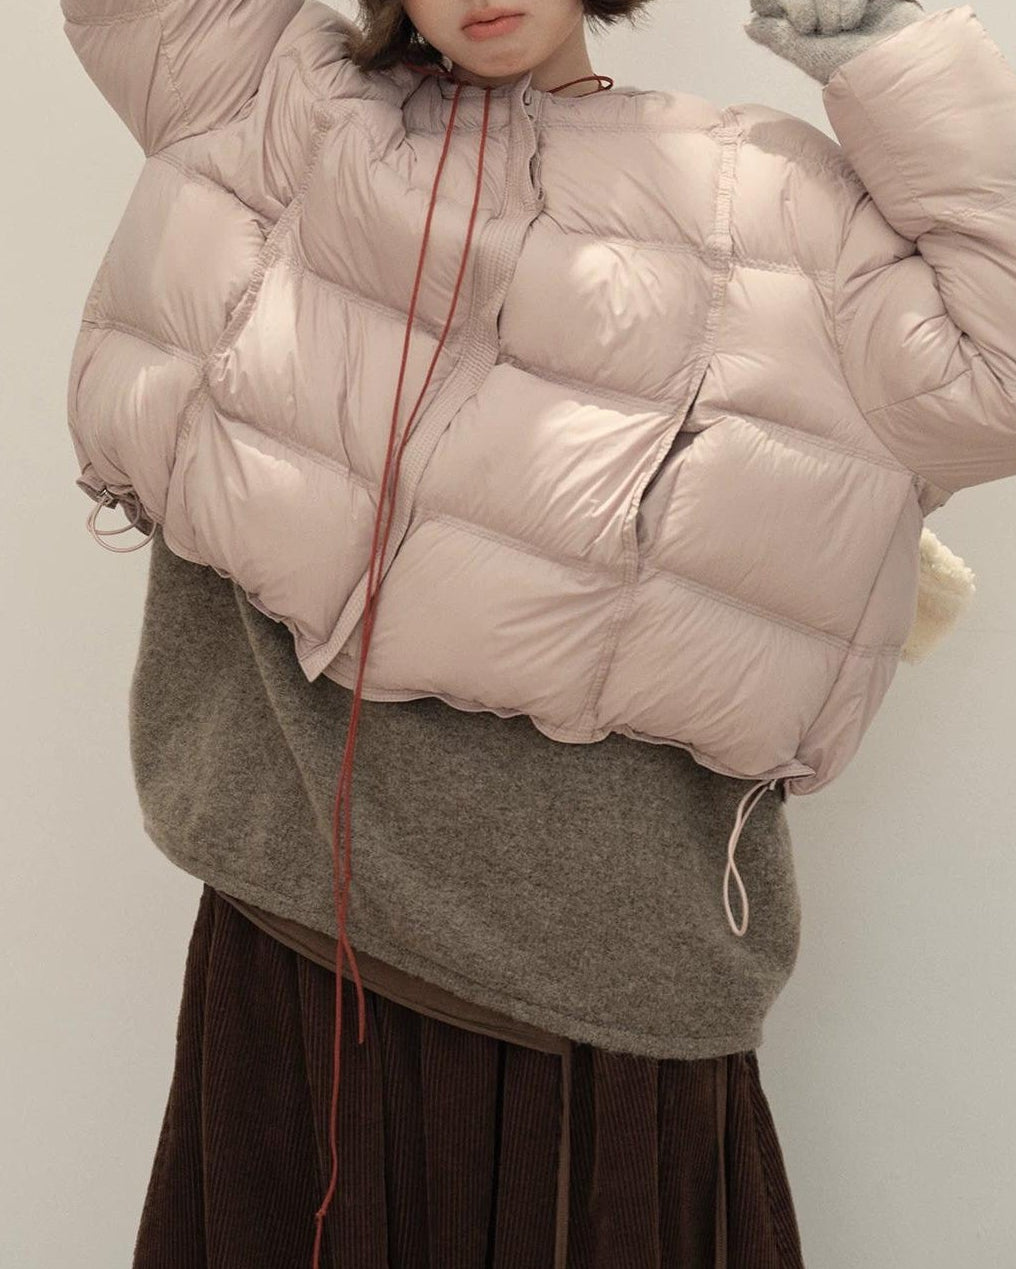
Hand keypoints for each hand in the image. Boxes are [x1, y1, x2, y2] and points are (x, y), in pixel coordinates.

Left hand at [744, 0, 925, 84]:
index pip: (776, 3)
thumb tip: (749, 23)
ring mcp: (842, 2)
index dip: (789, 6)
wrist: (889, 60)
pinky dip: (853, 1)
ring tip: (847, 27)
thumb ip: (776, 36)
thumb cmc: (845, 66)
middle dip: (812, 7)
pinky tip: (857, 18)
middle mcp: (820, 11)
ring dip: (834, 5)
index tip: (806, 26)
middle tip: (828, 30)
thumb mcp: (805, 53)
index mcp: (801, 28)